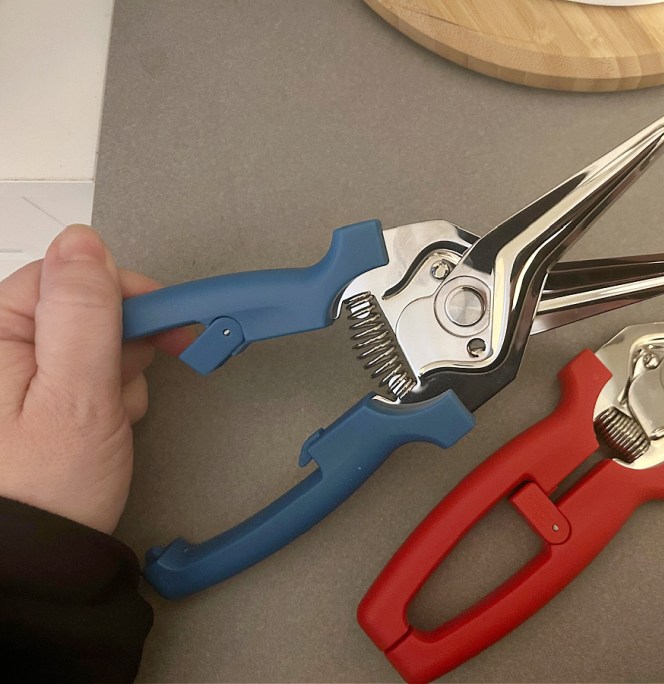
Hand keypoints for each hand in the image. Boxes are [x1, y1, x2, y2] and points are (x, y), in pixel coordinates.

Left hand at [0, 225, 189, 532]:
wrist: (39, 564)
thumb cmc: (45, 491)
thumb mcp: (76, 394)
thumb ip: (83, 312)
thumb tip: (84, 242)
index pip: (67, 275)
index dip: (123, 293)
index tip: (170, 319)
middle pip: (81, 306)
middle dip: (122, 342)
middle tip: (127, 384)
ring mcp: (16, 375)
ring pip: (90, 340)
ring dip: (119, 371)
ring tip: (113, 416)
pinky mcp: (35, 397)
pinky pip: (85, 370)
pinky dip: (109, 391)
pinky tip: (108, 421)